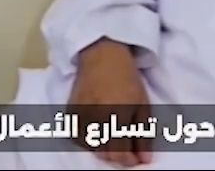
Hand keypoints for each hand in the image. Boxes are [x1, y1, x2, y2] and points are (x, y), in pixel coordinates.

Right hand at [67, 39, 151, 167]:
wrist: (102, 55)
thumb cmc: (127, 79)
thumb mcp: (143, 105)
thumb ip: (143, 135)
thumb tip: (144, 160)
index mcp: (117, 116)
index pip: (120, 154)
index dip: (129, 160)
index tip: (135, 157)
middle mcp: (96, 118)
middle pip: (104, 154)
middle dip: (117, 153)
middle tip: (124, 143)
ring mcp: (80, 115)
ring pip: (90, 147)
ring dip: (102, 146)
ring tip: (110, 132)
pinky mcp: (70, 112)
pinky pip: (77, 137)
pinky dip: (87, 139)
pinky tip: (96, 128)